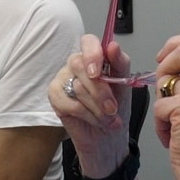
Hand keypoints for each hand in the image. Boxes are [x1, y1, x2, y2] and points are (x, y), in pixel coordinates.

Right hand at [48, 35, 133, 176]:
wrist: (108, 138)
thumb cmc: (116, 109)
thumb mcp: (125, 86)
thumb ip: (120, 64)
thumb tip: (113, 46)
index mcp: (95, 56)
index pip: (88, 42)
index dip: (92, 55)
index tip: (98, 74)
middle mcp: (76, 63)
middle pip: (81, 66)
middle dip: (100, 92)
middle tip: (112, 108)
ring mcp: (62, 78)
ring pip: (77, 86)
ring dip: (97, 108)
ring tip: (107, 118)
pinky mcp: (54, 95)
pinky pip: (68, 102)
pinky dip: (86, 115)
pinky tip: (93, 120)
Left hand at [150, 33, 179, 179]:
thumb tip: (171, 59)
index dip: (178, 43)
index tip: (165, 58)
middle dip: (165, 65)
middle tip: (164, 87)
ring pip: (166, 80)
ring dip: (161, 103)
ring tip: (173, 124)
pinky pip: (160, 104)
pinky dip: (160, 122)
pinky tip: (172, 136)